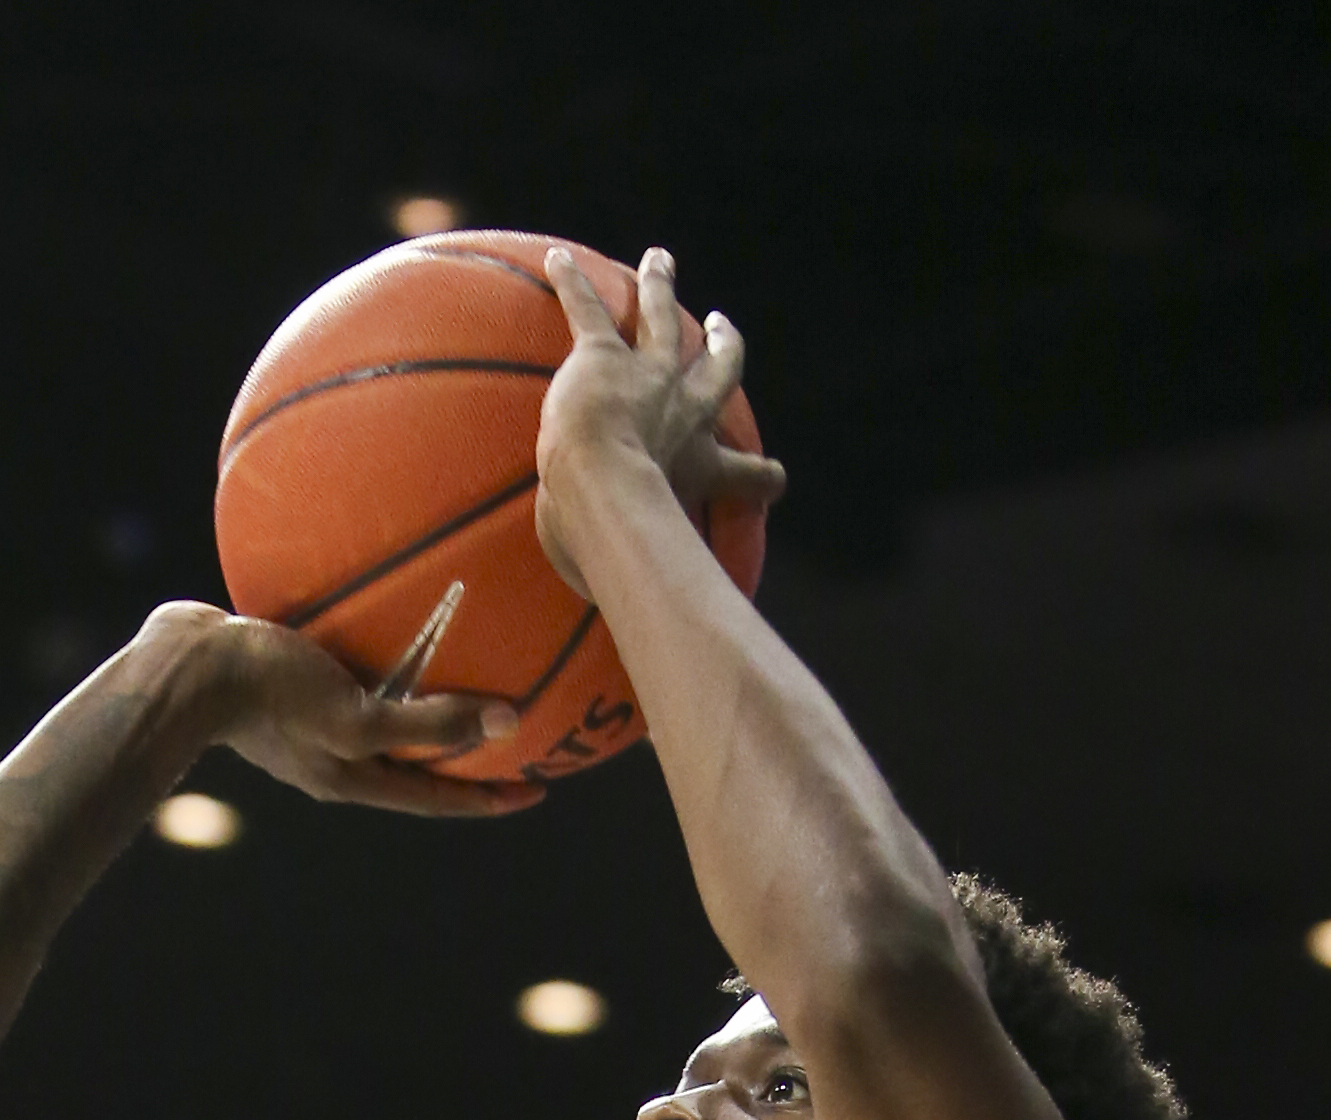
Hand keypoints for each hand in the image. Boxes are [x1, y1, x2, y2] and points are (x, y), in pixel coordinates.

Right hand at [150, 604, 534, 814]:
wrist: (185, 666)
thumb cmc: (271, 692)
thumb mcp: (357, 716)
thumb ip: (430, 724)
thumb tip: (509, 724)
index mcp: (354, 779)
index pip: (438, 797)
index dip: (489, 797)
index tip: (538, 789)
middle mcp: (336, 760)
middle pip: (416, 765)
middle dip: (464, 757)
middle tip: (512, 737)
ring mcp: (309, 726)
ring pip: (385, 723)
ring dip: (425, 709)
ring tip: (463, 682)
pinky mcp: (288, 687)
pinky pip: (354, 680)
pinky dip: (386, 667)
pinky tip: (395, 629)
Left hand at [535, 246, 785, 599]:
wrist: (600, 485)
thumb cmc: (620, 539)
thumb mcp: (655, 571)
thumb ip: (655, 600)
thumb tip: (644, 650)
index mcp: (701, 466)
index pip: (745, 476)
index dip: (762, 478)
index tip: (775, 478)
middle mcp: (682, 412)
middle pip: (715, 371)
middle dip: (722, 346)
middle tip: (723, 325)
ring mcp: (646, 375)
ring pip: (659, 318)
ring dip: (660, 288)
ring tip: (659, 261)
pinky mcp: (601, 356)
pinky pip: (587, 309)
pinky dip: (571, 283)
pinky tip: (555, 259)